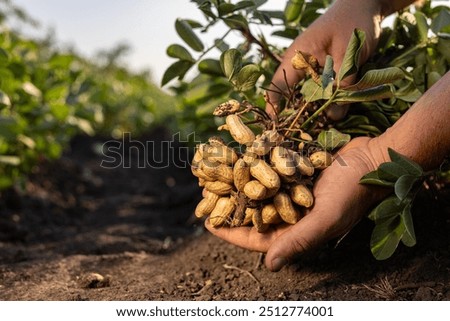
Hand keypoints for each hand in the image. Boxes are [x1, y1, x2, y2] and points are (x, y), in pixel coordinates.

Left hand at [205, 137, 389, 270]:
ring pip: (256, 190)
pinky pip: (267, 170)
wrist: (373, 158)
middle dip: (228, 204)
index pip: (256, 237)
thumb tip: (269, 266)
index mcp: (296, 231)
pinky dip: (252, 164)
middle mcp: (291, 213)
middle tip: (205, 194)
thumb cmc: (353, 192)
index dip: (231, 231)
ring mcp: (291, 191)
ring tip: (214, 174)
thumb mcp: (326, 219)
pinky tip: (236, 155)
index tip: (207, 223)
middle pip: (252, 212)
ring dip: (236, 182)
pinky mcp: (294, 171)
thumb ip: (298, 240)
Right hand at [266, 0, 382, 118]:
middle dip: (299, 115)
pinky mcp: (327, 70)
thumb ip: (342, 83)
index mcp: (297, 57)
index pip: (278, 85)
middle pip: (293, 95)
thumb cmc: (354, 21)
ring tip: (323, 125)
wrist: (367, 4)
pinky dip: (329, 101)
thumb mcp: (349, 52)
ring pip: (311, 95)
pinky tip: (337, 111)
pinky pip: (324, 90)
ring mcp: (314, 68)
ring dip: (317, 109)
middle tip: (306, 133)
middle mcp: (301, 64)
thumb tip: (334, 116)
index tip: (276, 126)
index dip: (274, 107)